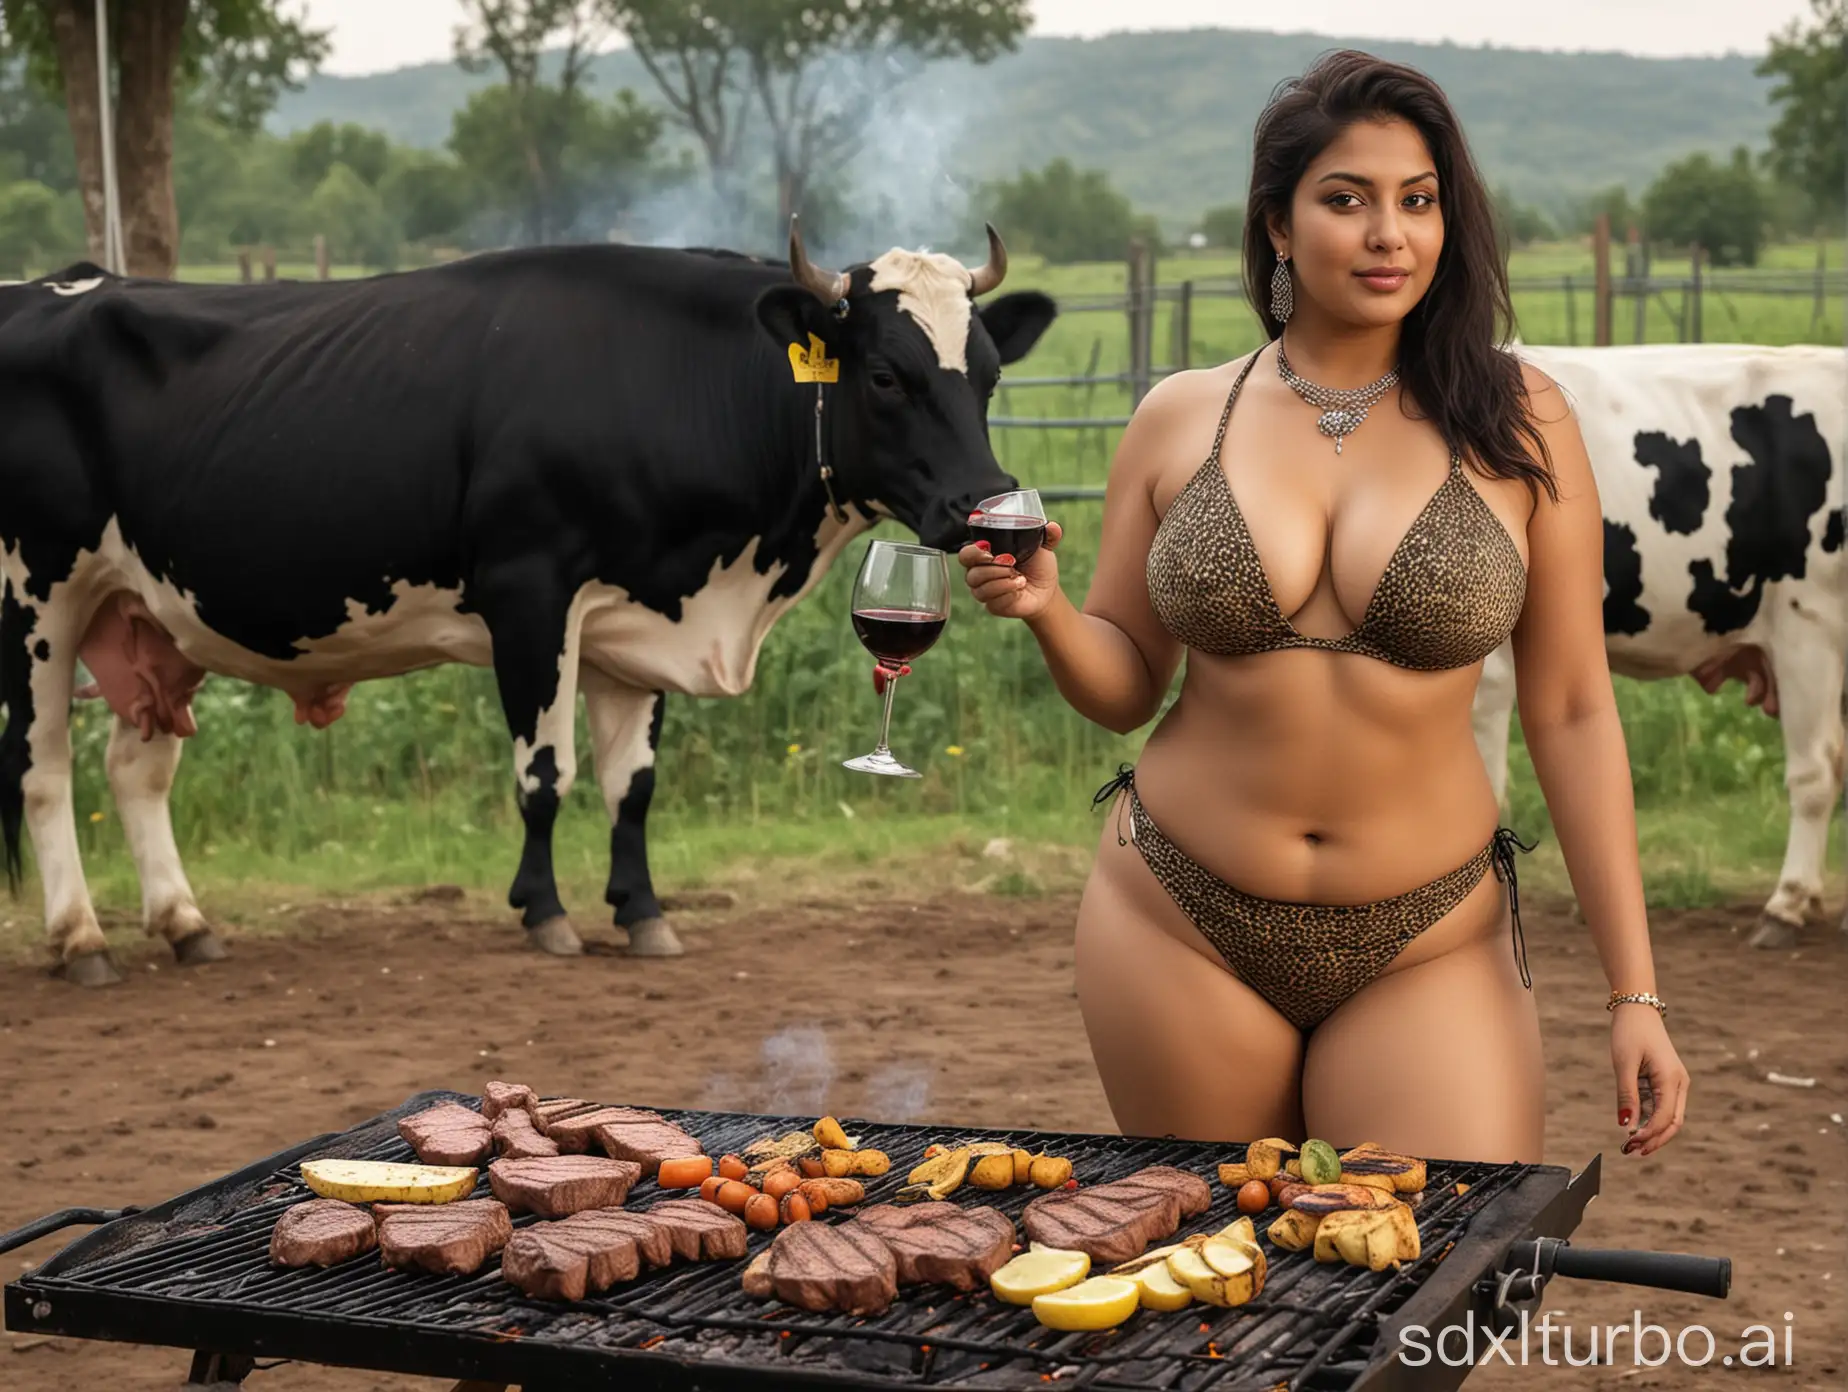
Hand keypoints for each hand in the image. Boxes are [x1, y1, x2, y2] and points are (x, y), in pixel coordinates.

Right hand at [957, 520, 1062, 619]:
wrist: (1047, 591)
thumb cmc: (1038, 567)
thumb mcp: (1042, 547)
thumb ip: (1046, 535)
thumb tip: (1052, 526)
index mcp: (985, 556)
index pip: (966, 554)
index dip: (973, 553)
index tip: (989, 550)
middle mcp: (980, 574)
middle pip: (971, 573)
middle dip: (991, 568)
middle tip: (1010, 563)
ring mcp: (985, 592)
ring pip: (981, 588)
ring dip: (1002, 581)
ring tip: (1020, 577)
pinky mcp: (993, 606)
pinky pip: (992, 601)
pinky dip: (1007, 593)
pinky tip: (1019, 587)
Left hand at [1611, 1004, 1687, 1156]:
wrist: (1637, 1011)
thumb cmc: (1630, 1033)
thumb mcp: (1624, 1064)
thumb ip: (1626, 1095)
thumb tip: (1625, 1125)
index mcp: (1672, 1080)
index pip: (1664, 1117)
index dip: (1649, 1134)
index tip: (1629, 1143)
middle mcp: (1678, 1084)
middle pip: (1672, 1123)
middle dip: (1654, 1140)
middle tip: (1631, 1152)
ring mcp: (1674, 1083)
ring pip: (1668, 1117)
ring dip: (1652, 1132)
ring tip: (1630, 1146)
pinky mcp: (1665, 1082)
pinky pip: (1660, 1106)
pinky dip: (1649, 1120)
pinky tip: (1633, 1129)